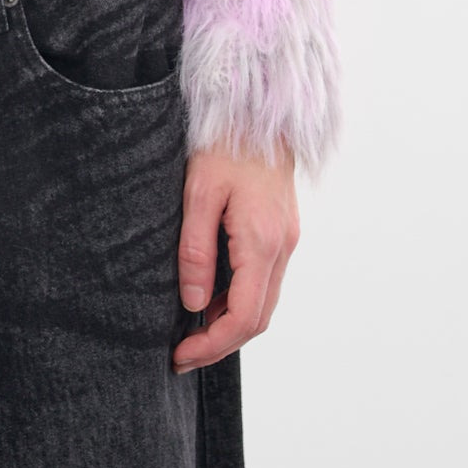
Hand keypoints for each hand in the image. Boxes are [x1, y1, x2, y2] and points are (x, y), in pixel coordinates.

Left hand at [171, 142, 299, 373]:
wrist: (258, 112)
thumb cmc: (224, 143)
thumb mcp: (198, 192)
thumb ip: (196, 250)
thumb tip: (194, 303)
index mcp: (262, 241)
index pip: (244, 317)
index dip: (213, 345)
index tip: (180, 356)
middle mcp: (282, 246)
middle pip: (258, 318)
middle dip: (221, 343)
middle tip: (182, 354)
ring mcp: (286, 239)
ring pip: (265, 301)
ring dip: (232, 323)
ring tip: (192, 331)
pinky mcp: (282, 231)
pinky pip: (265, 280)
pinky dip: (241, 299)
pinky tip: (213, 297)